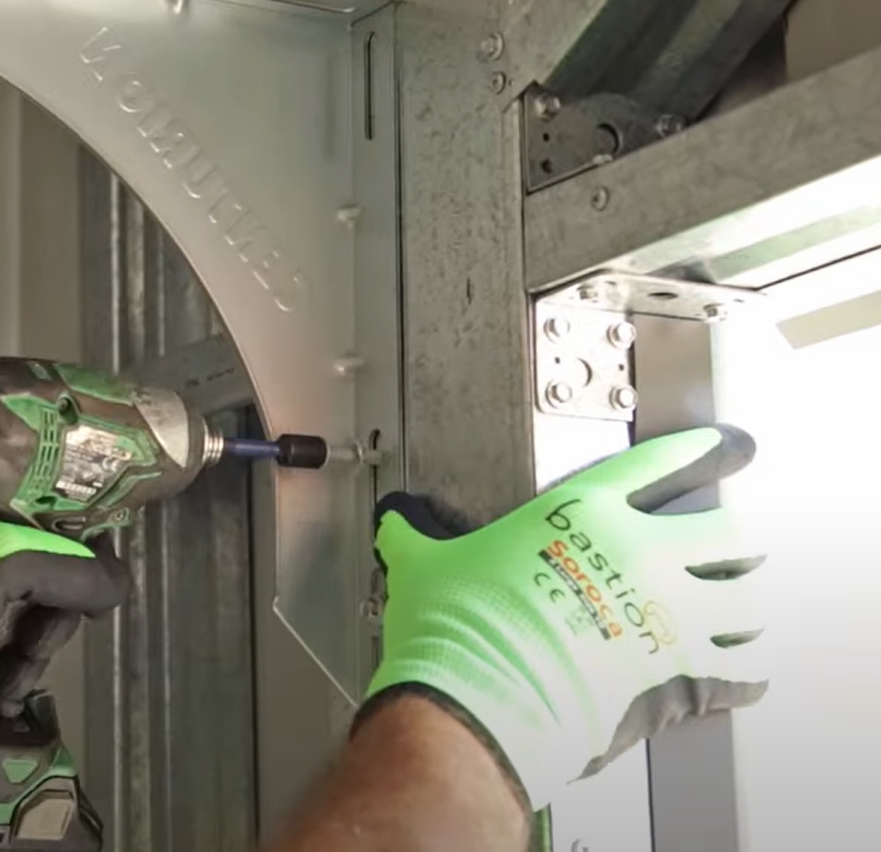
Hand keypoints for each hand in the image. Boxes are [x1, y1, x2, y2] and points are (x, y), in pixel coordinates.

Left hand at [0, 476, 129, 733]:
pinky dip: (9, 662)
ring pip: (28, 602)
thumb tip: (116, 584)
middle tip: (38, 650)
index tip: (94, 593)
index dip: (87, 545)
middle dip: (54, 614)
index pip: (60, 504)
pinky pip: (1, 631)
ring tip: (10, 682)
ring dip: (32, 647)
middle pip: (50, 560)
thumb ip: (70, 568)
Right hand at [364, 425, 766, 810]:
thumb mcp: (426, 565)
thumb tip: (397, 523)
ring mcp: (663, 611)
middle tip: (730, 543)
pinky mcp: (676, 671)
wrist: (478, 695)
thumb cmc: (458, 627)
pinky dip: (744, 674)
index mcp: (581, 512)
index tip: (719, 447)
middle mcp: (635, 552)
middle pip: (722, 529)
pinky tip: (742, 674)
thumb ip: (417, 537)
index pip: (654, 464)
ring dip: (743, 605)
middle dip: (731, 538)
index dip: (692, 452)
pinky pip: (738, 670)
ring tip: (741, 610)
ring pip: (744, 598)